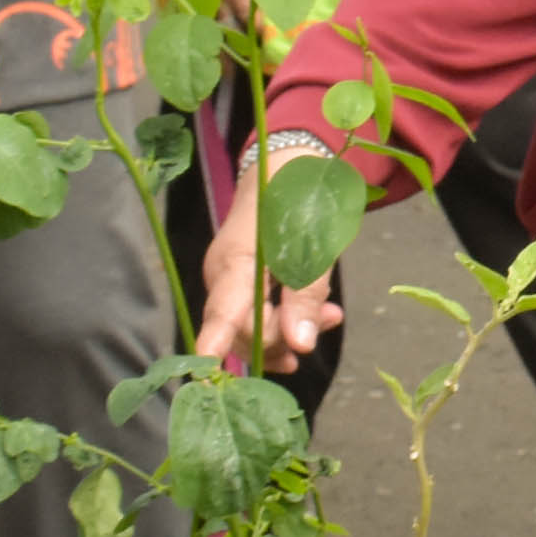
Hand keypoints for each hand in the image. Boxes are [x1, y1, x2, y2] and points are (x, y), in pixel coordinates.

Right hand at [193, 153, 348, 367]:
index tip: (205, 367)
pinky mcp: (236, 285)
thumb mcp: (316, 245)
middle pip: (243, 330)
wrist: (286, 169)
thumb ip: (306, 296)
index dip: (215, 340)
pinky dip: (284, 324)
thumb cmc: (301, 201)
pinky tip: (315, 319)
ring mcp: (226, 281)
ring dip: (289, 332)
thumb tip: (300, 345)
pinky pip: (253, 319)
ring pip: (250, 330)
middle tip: (330, 317)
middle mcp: (221, 275)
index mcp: (236, 259)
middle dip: (284, 336)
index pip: (224, 309)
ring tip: (330, 315)